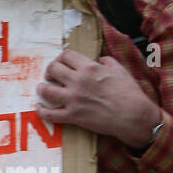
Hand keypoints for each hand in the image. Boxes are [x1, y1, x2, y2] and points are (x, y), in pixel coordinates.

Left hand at [35, 48, 160, 148]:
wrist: (133, 116)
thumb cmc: (129, 93)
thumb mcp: (119, 70)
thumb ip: (107, 62)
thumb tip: (101, 60)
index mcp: (89, 67)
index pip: (66, 55)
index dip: (61, 58)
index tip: (62, 63)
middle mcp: (78, 81)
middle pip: (53, 69)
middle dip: (50, 70)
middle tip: (51, 75)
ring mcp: (73, 99)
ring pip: (46, 90)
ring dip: (42, 88)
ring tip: (43, 88)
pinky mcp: (73, 116)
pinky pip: (51, 114)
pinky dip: (42, 111)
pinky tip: (40, 108)